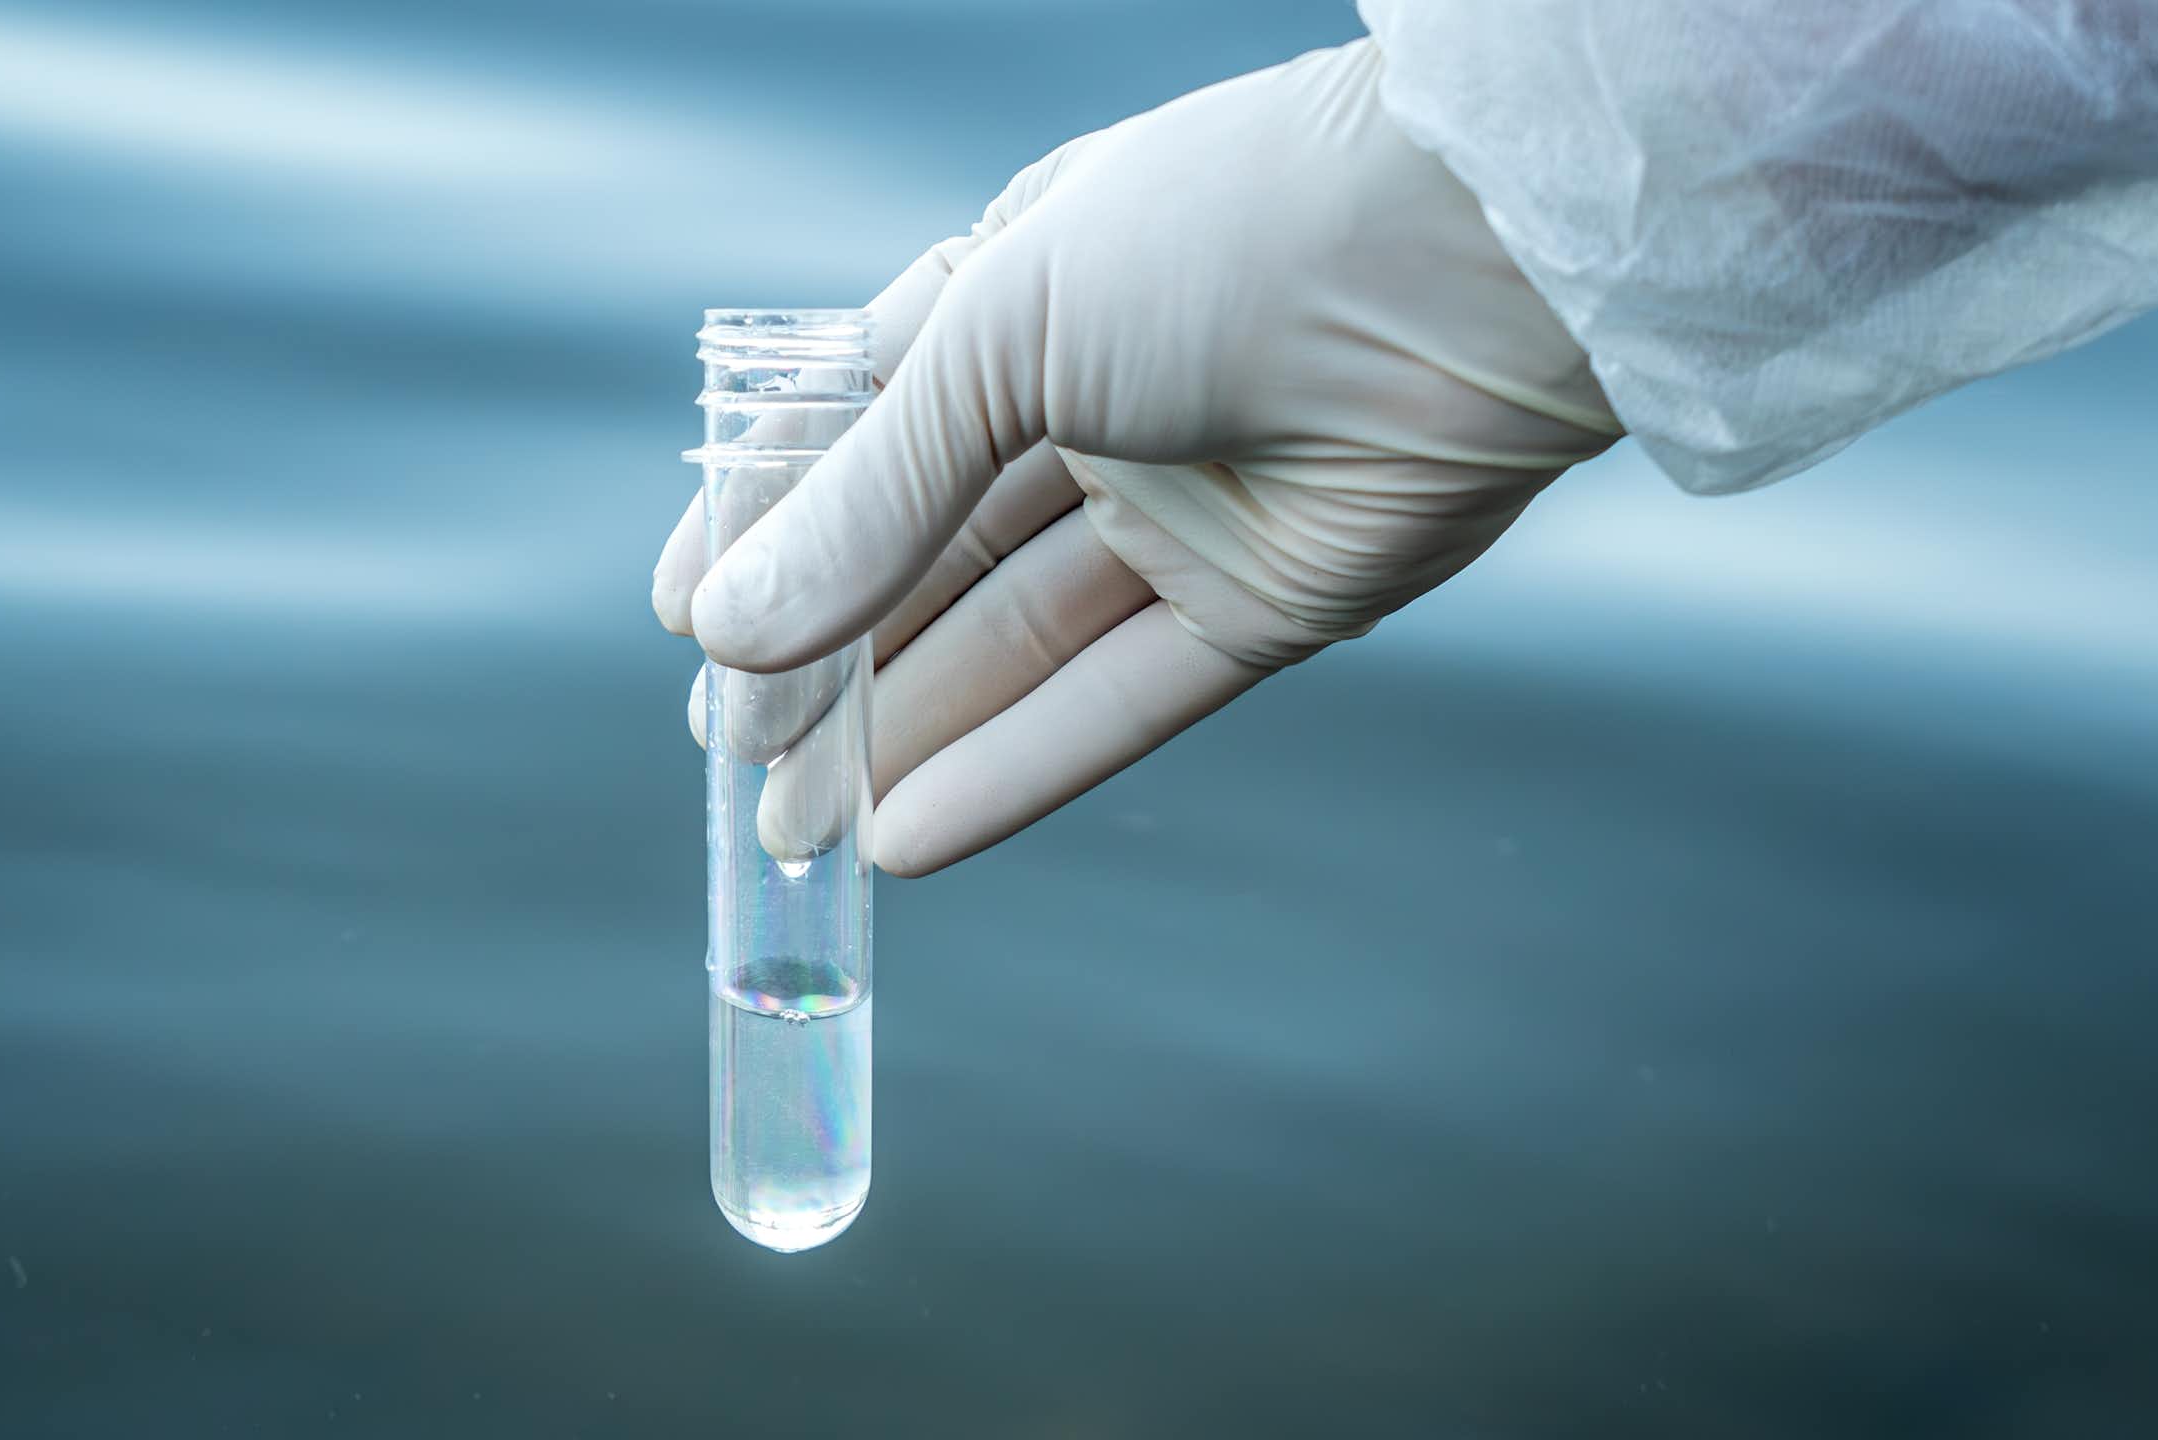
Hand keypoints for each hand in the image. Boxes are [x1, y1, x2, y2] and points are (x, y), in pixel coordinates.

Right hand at [653, 37, 1620, 875]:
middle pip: (925, 560)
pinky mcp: (1263, 603)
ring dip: (900, 736)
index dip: (767, 530)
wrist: (1469, 260)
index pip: (855, 433)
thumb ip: (869, 495)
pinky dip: (1017, 768)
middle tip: (736, 762)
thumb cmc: (1221, 236)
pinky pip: (1117, 700)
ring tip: (794, 831)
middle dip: (824, 662)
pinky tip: (913, 834)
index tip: (689, 625)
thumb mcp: (999, 340)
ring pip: (1009, 643)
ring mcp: (1178, 509)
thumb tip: (734, 631)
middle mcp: (1094, 405)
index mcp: (1019, 295)